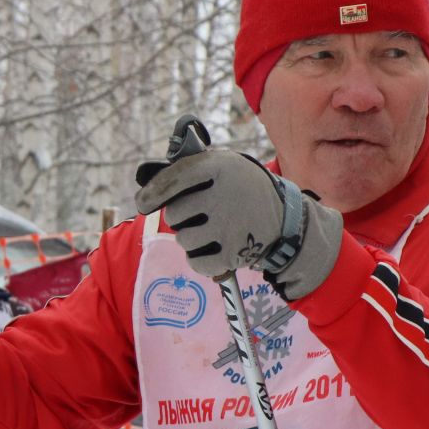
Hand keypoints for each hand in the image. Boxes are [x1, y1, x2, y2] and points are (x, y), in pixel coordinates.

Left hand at [135, 148, 343, 299]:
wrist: (287, 220)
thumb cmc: (243, 191)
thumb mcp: (224, 167)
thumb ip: (190, 170)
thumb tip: (147, 187)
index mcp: (220, 167)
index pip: (174, 178)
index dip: (153, 192)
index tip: (142, 203)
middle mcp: (223, 195)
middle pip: (175, 213)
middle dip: (183, 216)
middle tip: (203, 214)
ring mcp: (229, 226)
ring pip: (183, 239)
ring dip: (191, 238)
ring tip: (213, 230)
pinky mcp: (233, 254)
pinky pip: (195, 262)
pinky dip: (200, 259)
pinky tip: (214, 249)